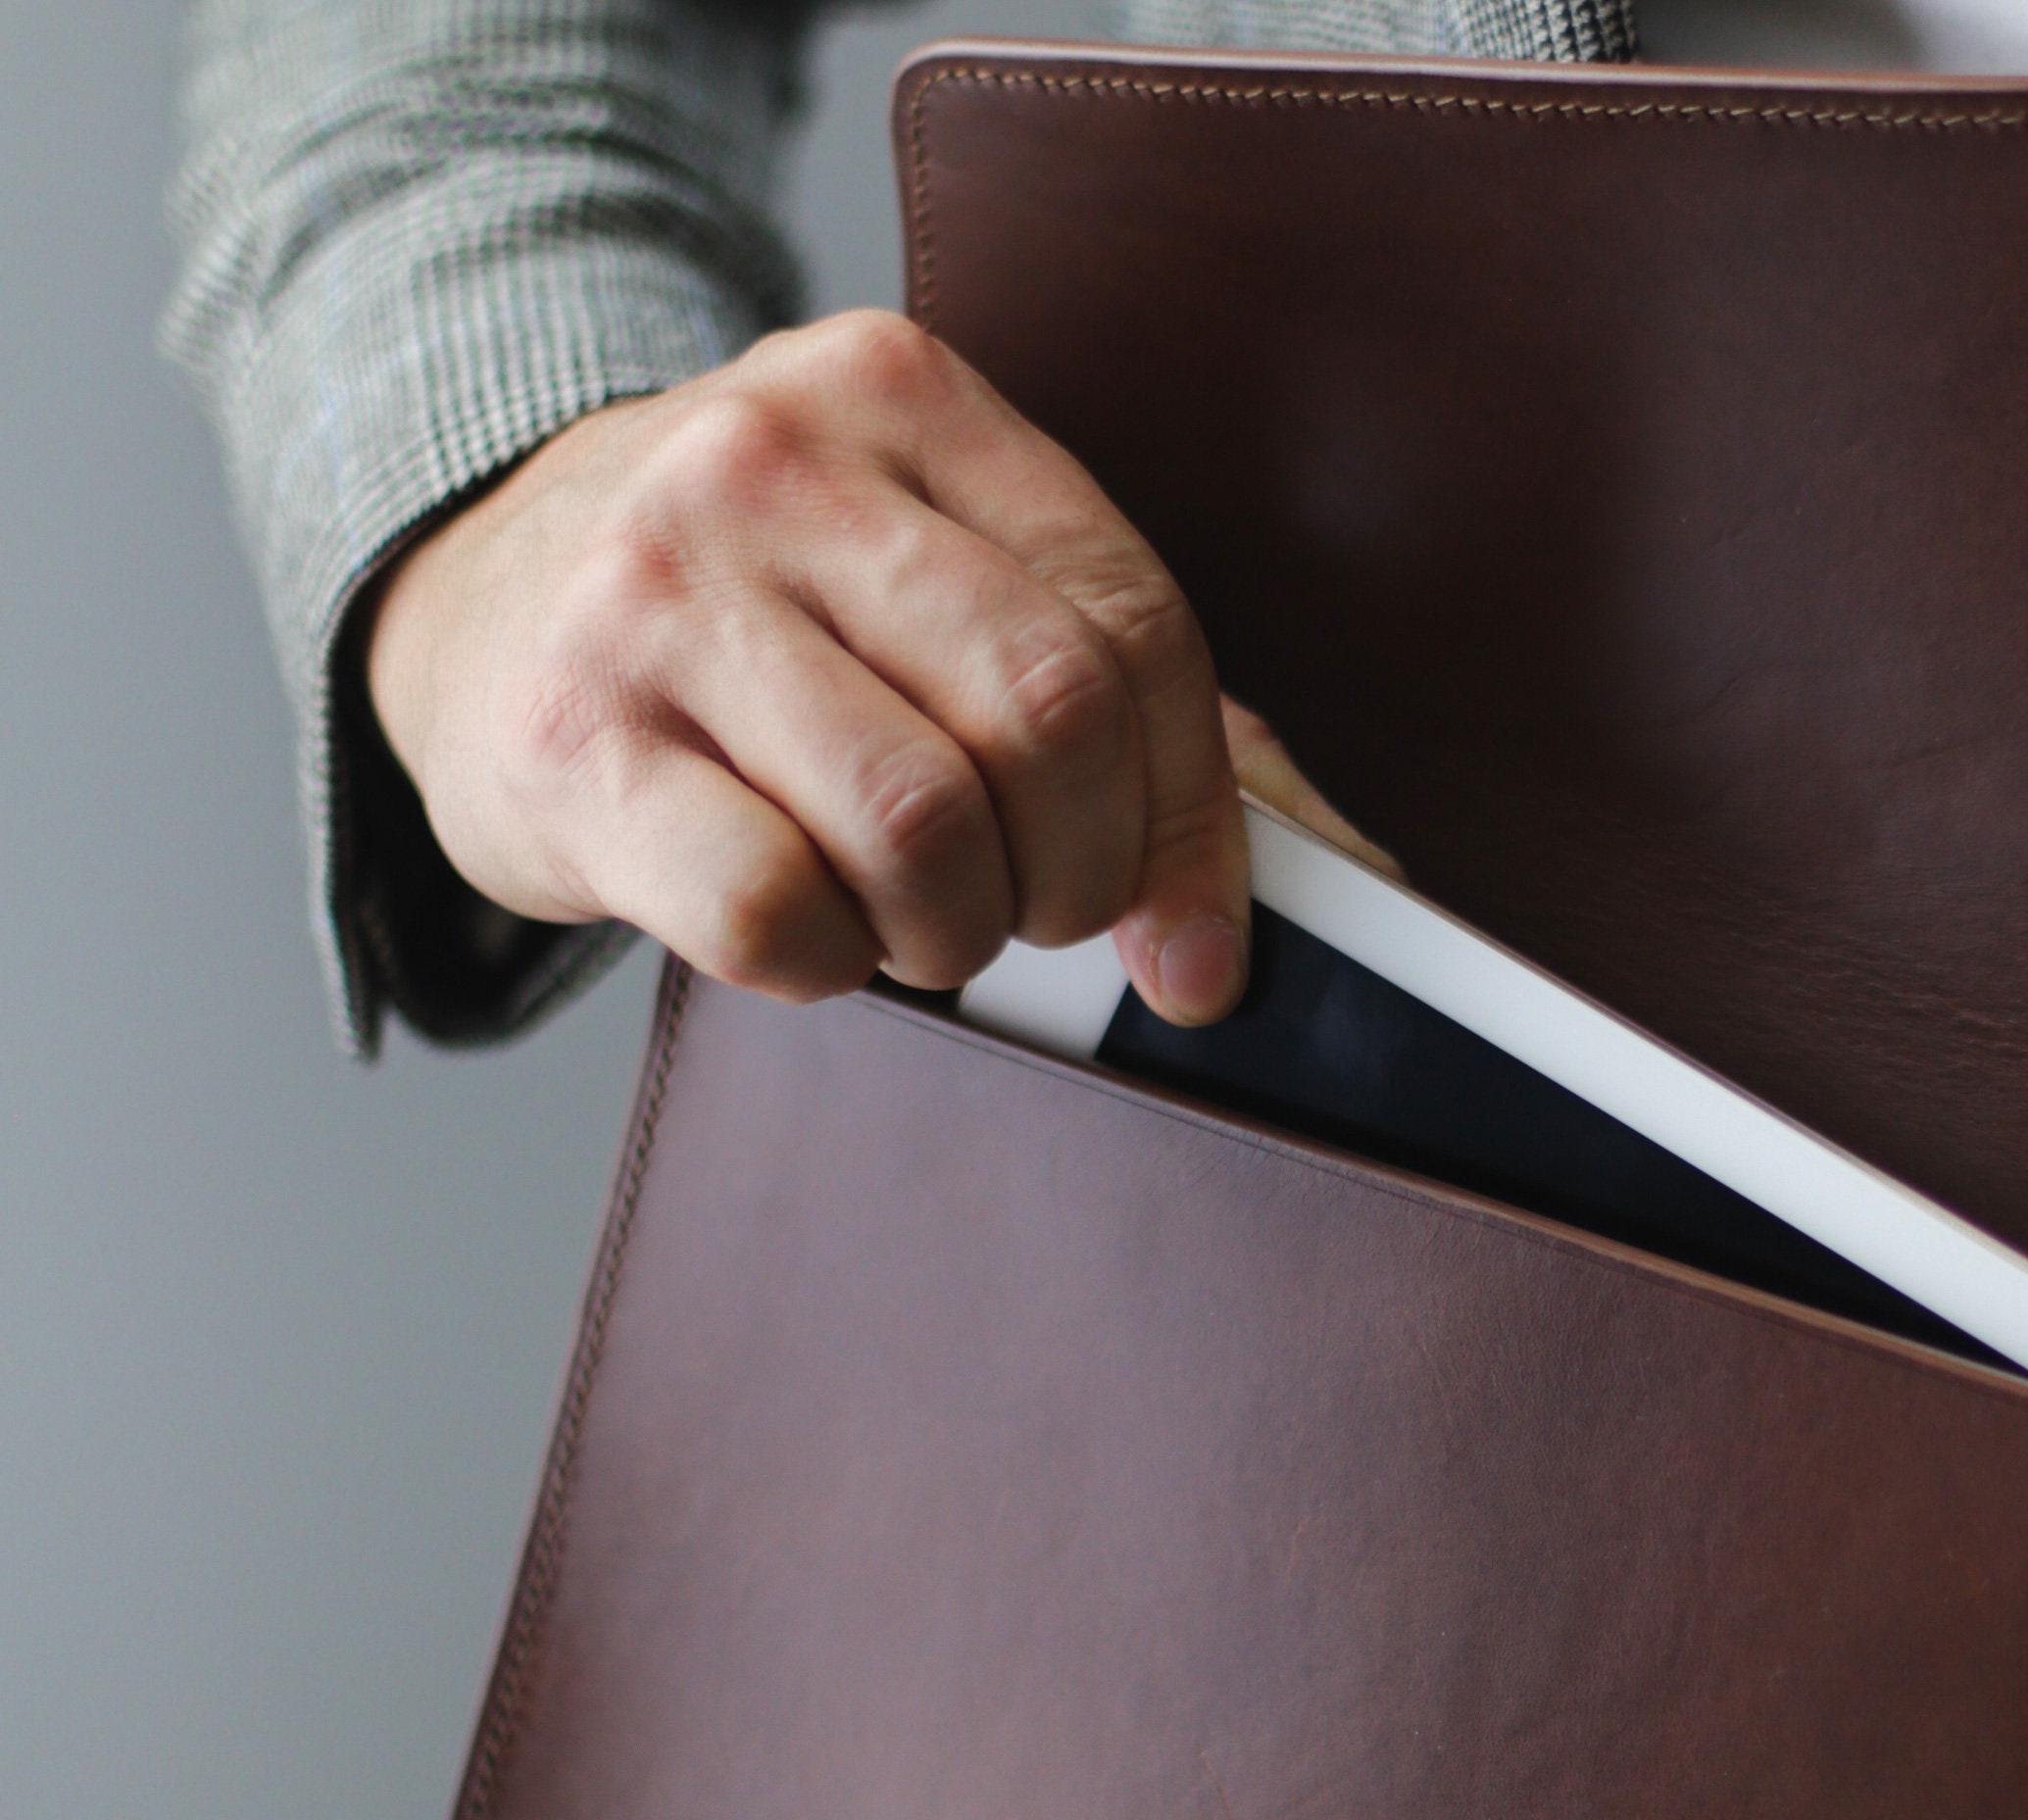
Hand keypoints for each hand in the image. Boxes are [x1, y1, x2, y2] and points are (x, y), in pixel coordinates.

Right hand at [368, 309, 1351, 1019]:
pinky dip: (831, 965)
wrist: (480, 608)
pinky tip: (811, 930)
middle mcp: (769, 462)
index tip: (1190, 933)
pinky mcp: (570, 743)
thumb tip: (1295, 913)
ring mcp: (653, 594)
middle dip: (1079, 873)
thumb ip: (1126, 704)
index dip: (1192, 815)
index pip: (1133, 624)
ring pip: (923, 826)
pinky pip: (774, 910)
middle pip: (1047, 717)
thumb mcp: (931, 583)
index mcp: (901, 395)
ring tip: (918, 915)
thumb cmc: (758, 618)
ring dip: (956, 930)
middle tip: (1037, 914)